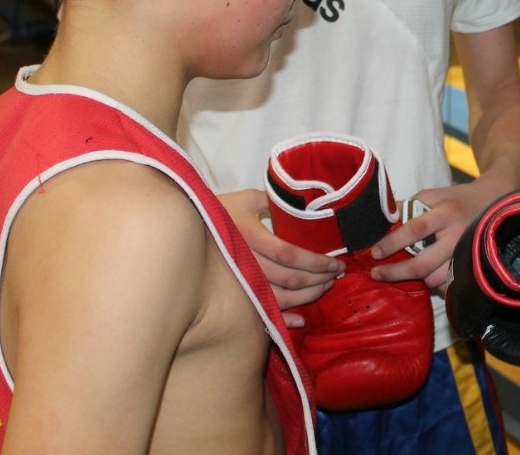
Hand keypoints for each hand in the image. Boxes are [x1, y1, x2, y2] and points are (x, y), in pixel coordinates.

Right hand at [217, 188, 342, 325]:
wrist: (184, 232)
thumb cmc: (219, 212)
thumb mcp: (246, 199)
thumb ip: (274, 200)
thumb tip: (304, 201)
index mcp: (250, 237)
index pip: (290, 254)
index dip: (316, 262)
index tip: (335, 263)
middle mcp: (246, 262)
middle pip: (289, 278)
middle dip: (318, 279)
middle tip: (336, 275)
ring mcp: (240, 282)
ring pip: (280, 297)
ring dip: (307, 296)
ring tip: (324, 288)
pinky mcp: (236, 295)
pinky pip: (262, 312)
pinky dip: (284, 319)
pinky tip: (301, 320)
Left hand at [369, 175, 515, 289]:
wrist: (494, 204)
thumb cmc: (457, 199)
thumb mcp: (432, 195)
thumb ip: (407, 206)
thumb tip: (380, 220)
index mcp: (446, 213)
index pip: (415, 229)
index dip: (392, 242)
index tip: (374, 252)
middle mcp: (458, 236)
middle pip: (423, 264)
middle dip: (396, 272)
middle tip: (377, 273)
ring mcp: (467, 255)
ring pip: (435, 279)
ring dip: (416, 278)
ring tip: (403, 272)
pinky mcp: (473, 268)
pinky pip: (448, 285)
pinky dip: (434, 283)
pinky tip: (428, 275)